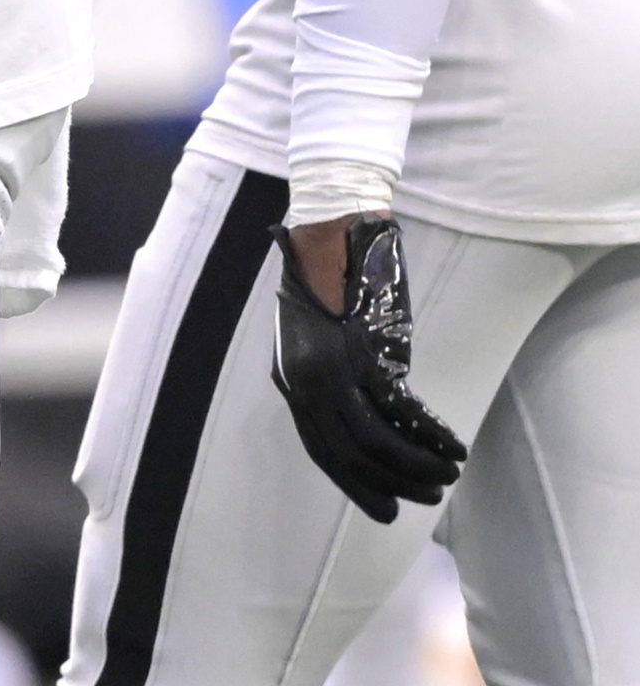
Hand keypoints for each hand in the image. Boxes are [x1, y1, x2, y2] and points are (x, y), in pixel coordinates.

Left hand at [272, 214, 466, 521]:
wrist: (327, 235)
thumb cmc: (326, 288)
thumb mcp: (316, 343)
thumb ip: (330, 384)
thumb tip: (362, 425)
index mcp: (292, 382)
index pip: (321, 451)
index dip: (354, 484)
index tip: (384, 510)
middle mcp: (306, 382)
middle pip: (350, 453)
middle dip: (391, 483)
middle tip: (426, 499)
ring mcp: (334, 369)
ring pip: (377, 439)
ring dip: (416, 464)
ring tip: (446, 476)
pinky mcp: (366, 353)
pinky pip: (402, 410)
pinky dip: (430, 434)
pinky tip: (453, 447)